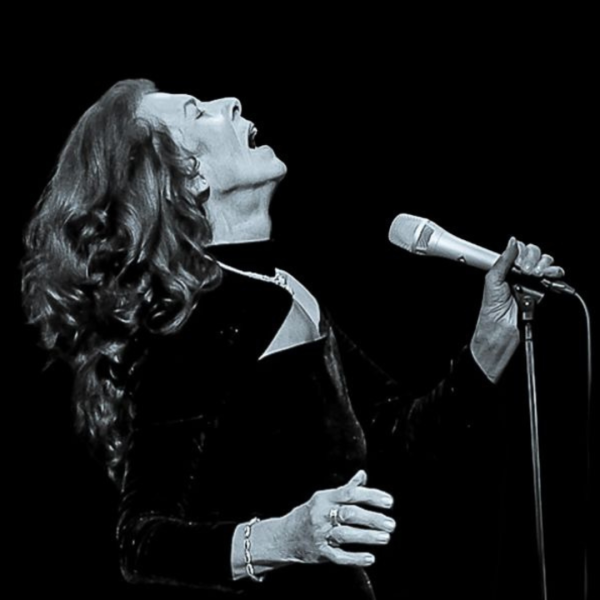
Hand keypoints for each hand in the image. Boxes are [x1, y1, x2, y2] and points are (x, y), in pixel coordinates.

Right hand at [279, 469, 395, 567]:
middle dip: (372, 519)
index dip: (371, 496)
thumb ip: (346, 488)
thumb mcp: (325, 498)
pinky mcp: (320, 552)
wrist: (284, 536)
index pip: (350, 494)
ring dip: (367, 536)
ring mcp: (320, 534)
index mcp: (325, 498)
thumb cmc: (309, 514)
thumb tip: (363, 475)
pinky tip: (369, 558)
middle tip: (391, 523)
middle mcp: (322, 514)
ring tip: (385, 538)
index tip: (389, 502)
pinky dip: (354, 558)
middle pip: (350, 514)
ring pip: (345, 534)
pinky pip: (338, 556)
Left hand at [470, 237, 565, 381]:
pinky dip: (555, 272)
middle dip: (532, 259)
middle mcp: (519, 273)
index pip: (519, 250)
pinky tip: (549, 276)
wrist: (502, 329)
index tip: (519, 263)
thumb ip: (503, 260)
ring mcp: (532, 281)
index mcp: (505, 269)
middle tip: (526, 271)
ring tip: (534, 276)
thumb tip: (512, 242)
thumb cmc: (492, 310)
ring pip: (545, 262)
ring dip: (543, 265)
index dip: (521, 252)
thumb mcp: (492, 280)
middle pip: (534, 253)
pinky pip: (554, 276)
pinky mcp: (542, 291)